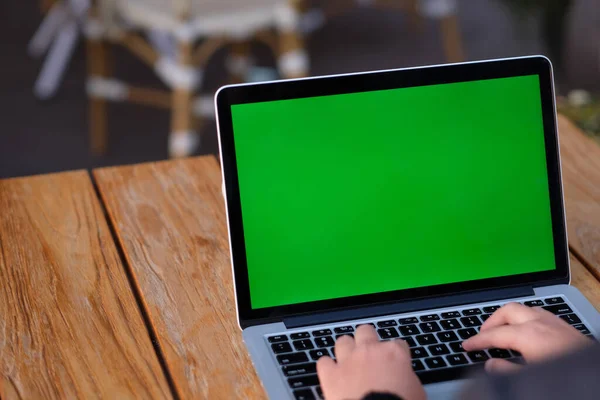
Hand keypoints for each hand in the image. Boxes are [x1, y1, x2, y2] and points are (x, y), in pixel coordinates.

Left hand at [316, 325, 425, 399]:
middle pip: (365, 331)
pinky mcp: (331, 375)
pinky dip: (327, 367)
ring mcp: (348, 361)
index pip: (397, 344)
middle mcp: (369, 351)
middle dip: (367, 339)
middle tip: (369, 351)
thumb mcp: (416, 392)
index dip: (396, 353)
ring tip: (348, 360)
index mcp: (394, 354)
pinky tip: (330, 373)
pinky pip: (323, 362)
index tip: (395, 361)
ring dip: (345, 350)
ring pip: (343, 341)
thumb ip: (407, 378)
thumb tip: (403, 379)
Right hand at [463, 302, 589, 373]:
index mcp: (529, 335)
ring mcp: (556, 323)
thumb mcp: (531, 378)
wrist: (599, 379)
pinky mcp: (566, 327)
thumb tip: (491, 364)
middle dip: (491, 321)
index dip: (477, 341)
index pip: (495, 334)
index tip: (466, 346)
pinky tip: (527, 332)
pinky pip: (539, 314)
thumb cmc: (568, 380)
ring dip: (509, 318)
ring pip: (524, 309)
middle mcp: (541, 323)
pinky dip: (525, 319)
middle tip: (482, 335)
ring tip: (501, 331)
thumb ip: (507, 371)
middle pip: (508, 311)